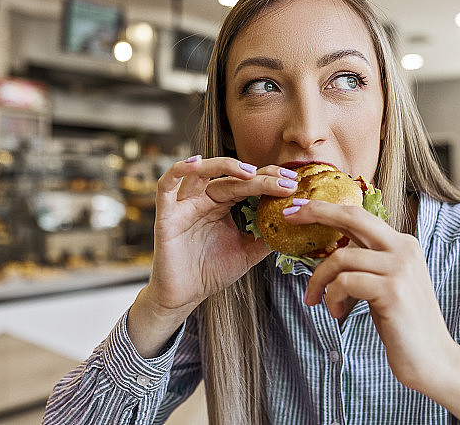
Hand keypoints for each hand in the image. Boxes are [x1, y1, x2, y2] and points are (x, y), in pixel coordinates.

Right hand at [128, 156, 296, 355]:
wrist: (185, 296)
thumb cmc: (211, 272)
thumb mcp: (247, 253)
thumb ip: (266, 237)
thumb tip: (293, 223)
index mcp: (222, 204)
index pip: (247, 183)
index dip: (269, 179)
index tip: (293, 184)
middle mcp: (204, 199)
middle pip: (232, 178)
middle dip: (260, 177)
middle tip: (284, 181)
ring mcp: (184, 205)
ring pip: (201, 173)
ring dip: (225, 166)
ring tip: (250, 172)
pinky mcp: (166, 215)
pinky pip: (165, 186)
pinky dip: (178, 170)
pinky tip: (195, 163)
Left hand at [294, 200, 456, 392]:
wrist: (433, 359)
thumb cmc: (402, 324)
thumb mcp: (385, 284)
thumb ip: (367, 262)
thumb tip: (336, 251)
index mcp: (403, 244)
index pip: (359, 216)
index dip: (327, 209)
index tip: (299, 208)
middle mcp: (404, 249)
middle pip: (353, 217)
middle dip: (317, 212)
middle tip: (290, 217)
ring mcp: (400, 268)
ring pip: (341, 258)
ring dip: (319, 280)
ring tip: (316, 300)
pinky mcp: (392, 290)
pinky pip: (345, 282)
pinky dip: (332, 297)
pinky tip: (337, 313)